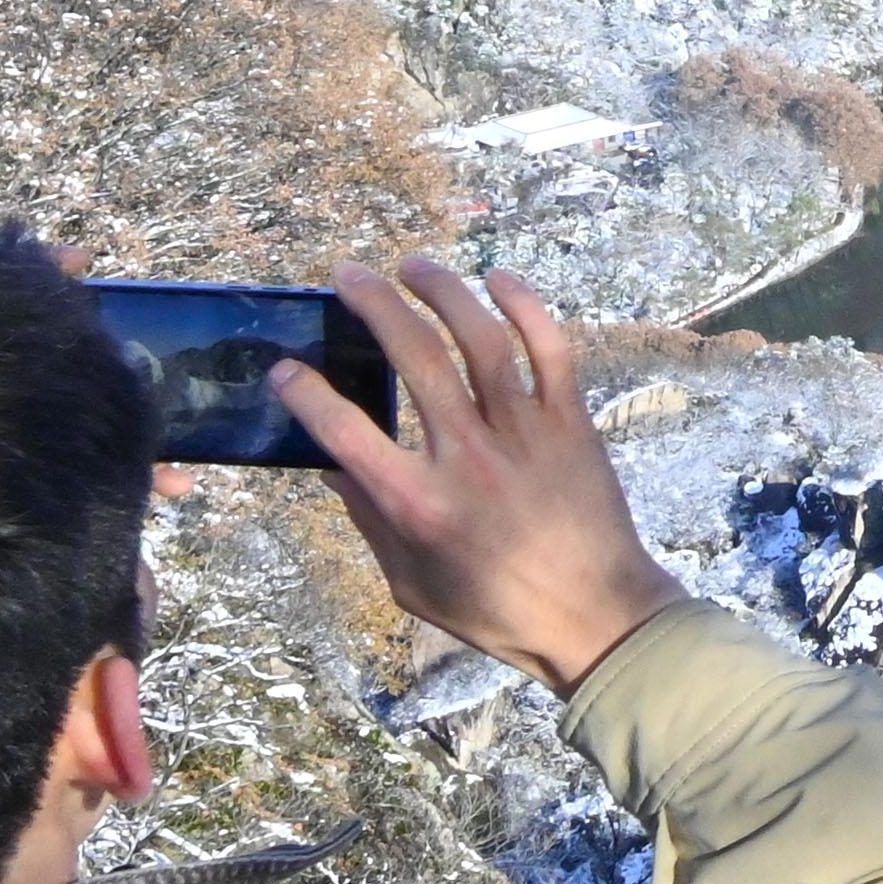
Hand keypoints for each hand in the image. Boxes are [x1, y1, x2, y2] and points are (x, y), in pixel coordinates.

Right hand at [268, 255, 686, 692]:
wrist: (596, 618)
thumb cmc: (498, 612)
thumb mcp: (411, 582)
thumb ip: (370, 520)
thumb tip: (333, 466)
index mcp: (418, 504)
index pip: (344, 433)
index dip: (306, 394)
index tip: (286, 368)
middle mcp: (468, 458)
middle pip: (414, 359)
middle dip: (374, 306)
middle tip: (349, 275)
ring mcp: (526, 434)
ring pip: (481, 339)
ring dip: (443, 291)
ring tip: (412, 266)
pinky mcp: (573, 423)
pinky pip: (550, 349)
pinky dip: (526, 307)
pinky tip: (498, 279)